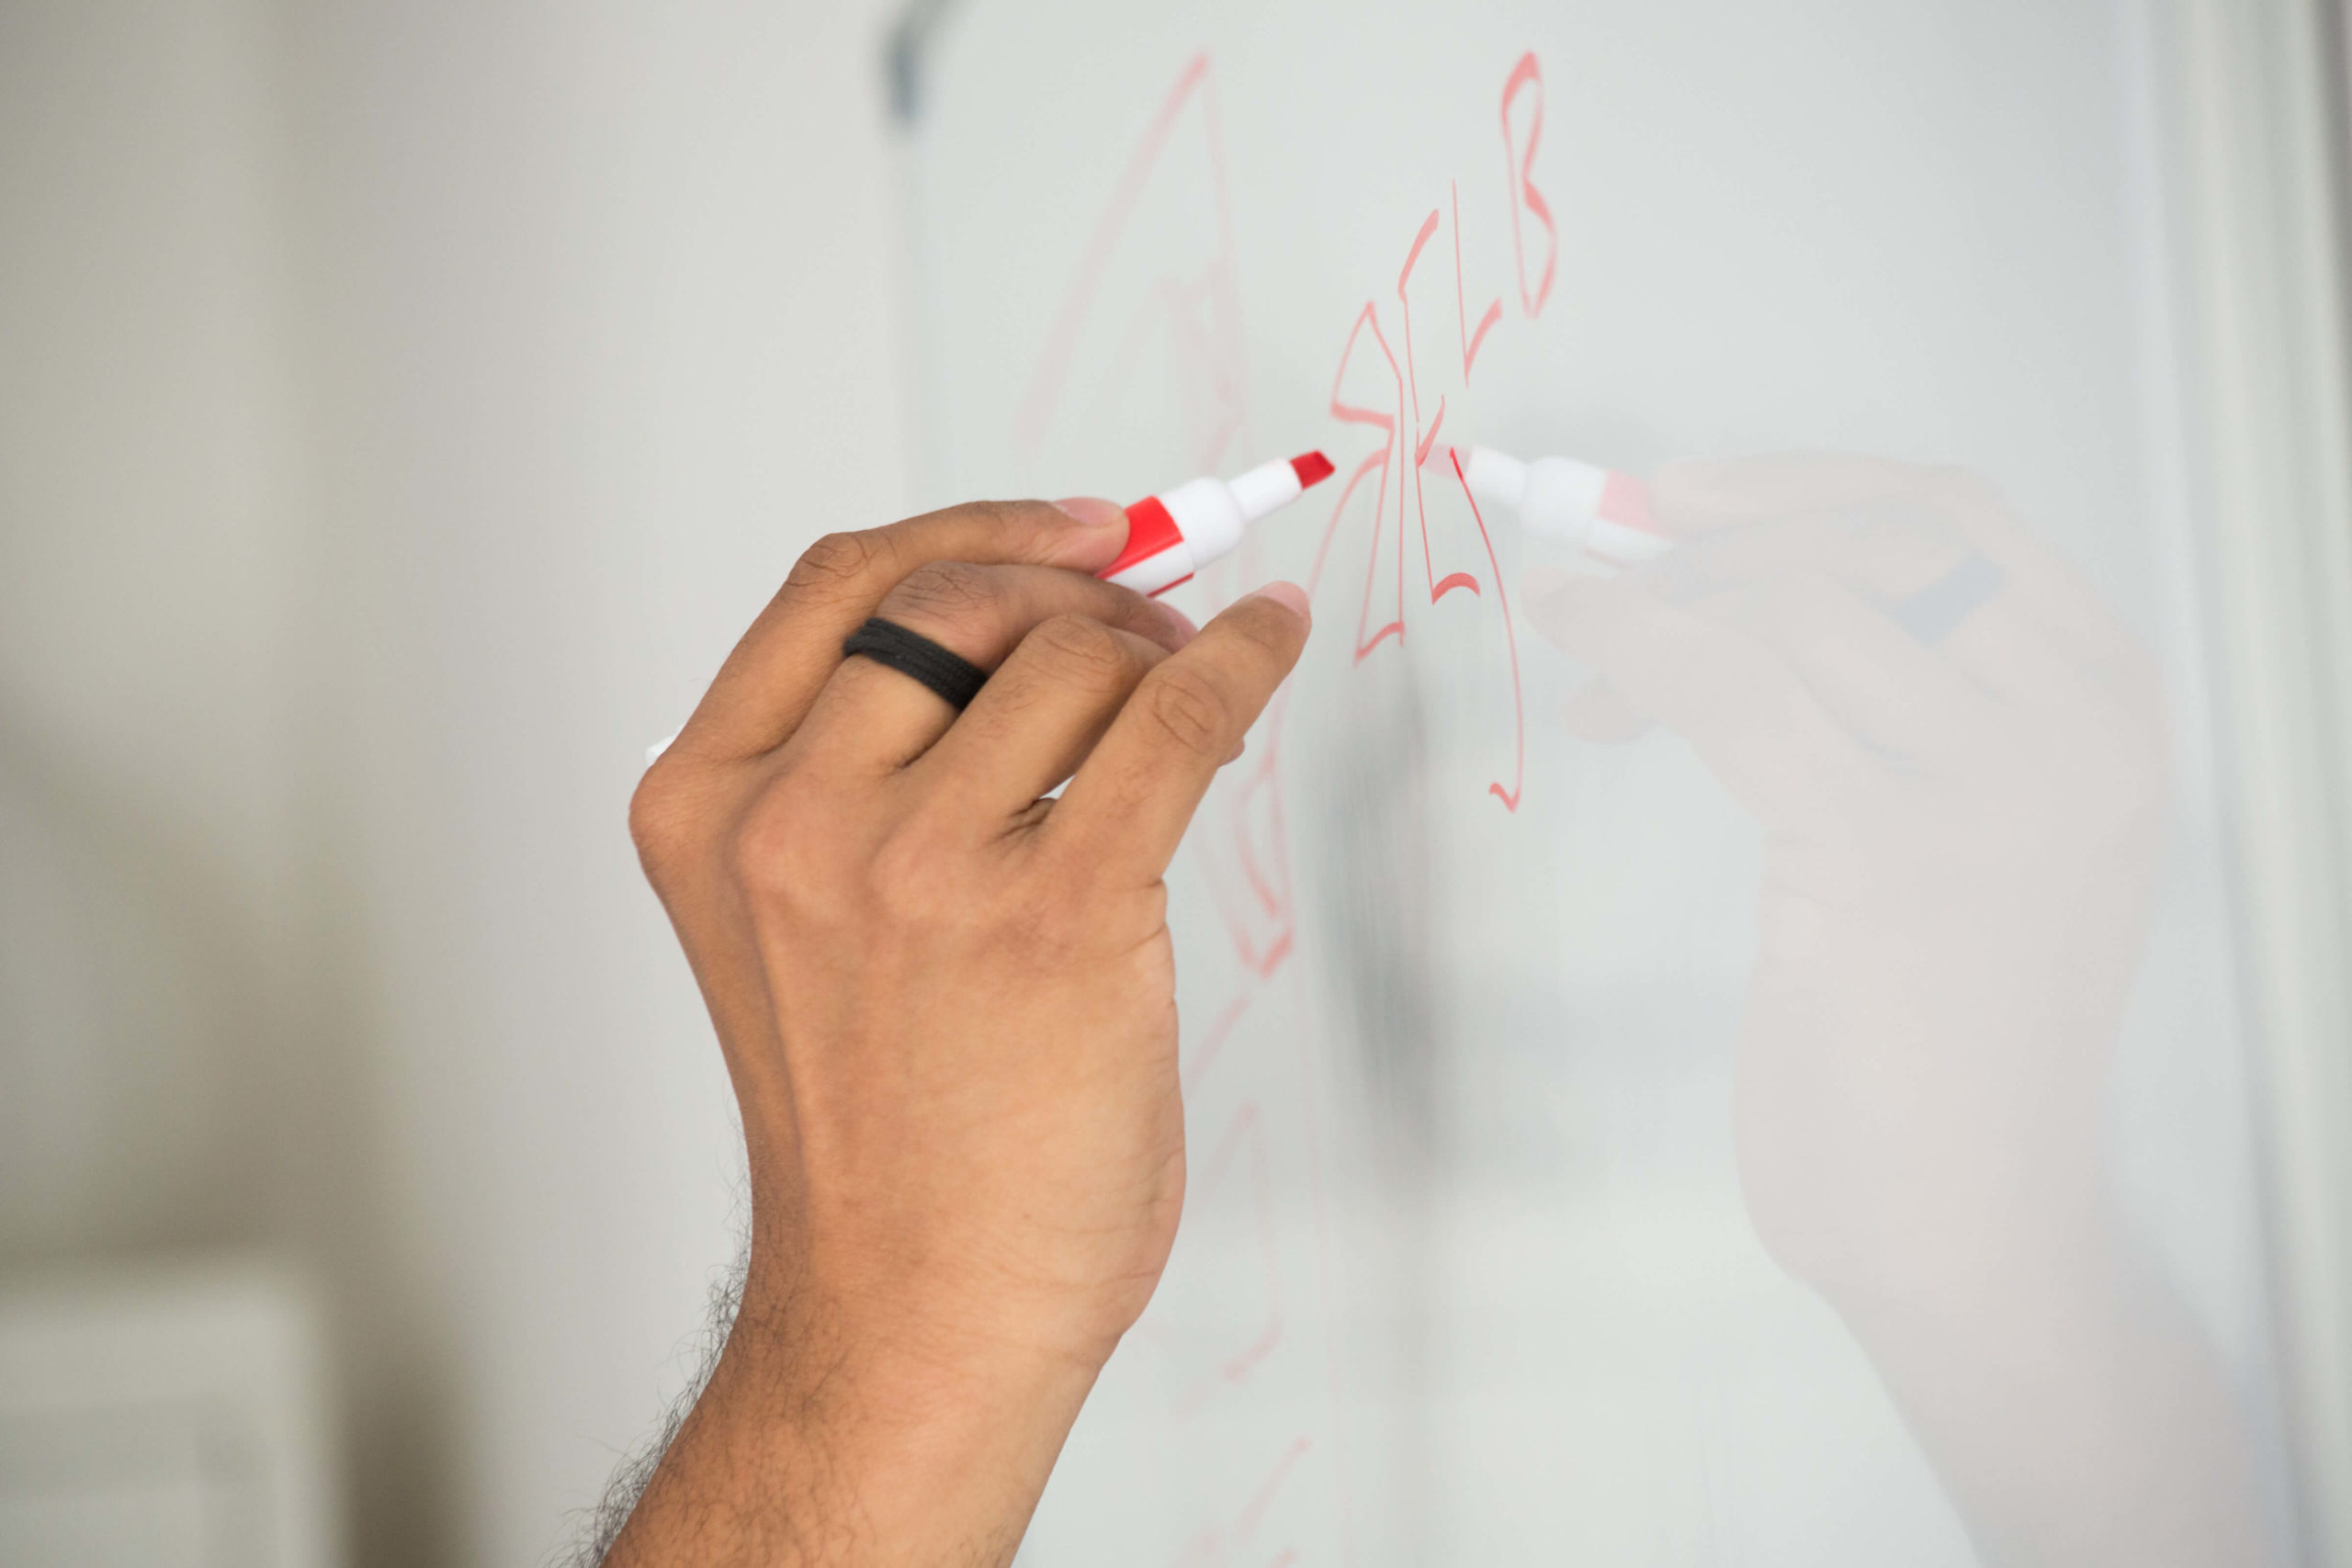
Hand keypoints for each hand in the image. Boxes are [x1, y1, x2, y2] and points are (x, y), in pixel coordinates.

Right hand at [611, 497, 1310, 1565]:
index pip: (840, 588)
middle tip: (1151, 617)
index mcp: (706, 806)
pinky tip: (1268, 644)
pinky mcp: (1057, 915)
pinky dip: (1240, 661)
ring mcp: (918, 869)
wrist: (915, 1313)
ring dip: (1159, 651)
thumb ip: (878, 779)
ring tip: (1192, 689)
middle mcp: (794, 821)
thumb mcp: (804, 926)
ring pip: (1076, 658)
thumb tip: (1055, 630)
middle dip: (1079, 587)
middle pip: (965, 601)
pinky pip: (1174, 723)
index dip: (975, 525)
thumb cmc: (881, 1131)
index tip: (1081, 521)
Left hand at [1531, 455, 2163, 1304]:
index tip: (1685, 490)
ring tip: (1587, 654)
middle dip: (1716, 541)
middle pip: (1870, 544)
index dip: (1807, 483)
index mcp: (2110, 704)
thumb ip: (1892, 707)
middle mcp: (2077, 732)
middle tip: (1610, 571)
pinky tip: (1580, 652)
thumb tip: (1716, 575)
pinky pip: (1731, 694)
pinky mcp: (1886, 858)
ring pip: (1790, 611)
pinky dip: (1634, 646)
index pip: (1962, 517)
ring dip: (1658, 605)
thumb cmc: (1937, 1031)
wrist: (1965, 1222)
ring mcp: (1995, 793)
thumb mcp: (1969, 836)